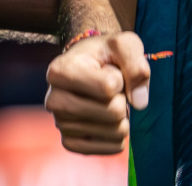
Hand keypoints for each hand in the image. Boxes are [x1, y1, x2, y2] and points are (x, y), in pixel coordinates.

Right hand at [44, 31, 149, 154]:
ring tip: (107, 101)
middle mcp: (53, 100)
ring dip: (122, 116)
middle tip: (111, 89)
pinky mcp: (71, 143)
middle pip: (113, 113)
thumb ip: (136, 64)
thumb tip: (139, 103)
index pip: (110, 87)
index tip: (109, 69)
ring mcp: (60, 124)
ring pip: (116, 132)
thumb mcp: (124, 44)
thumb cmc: (106, 54)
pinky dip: (119, 134)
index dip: (120, 77)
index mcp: (59, 71)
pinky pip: (113, 147)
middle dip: (123, 99)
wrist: (87, 66)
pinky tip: (107, 119)